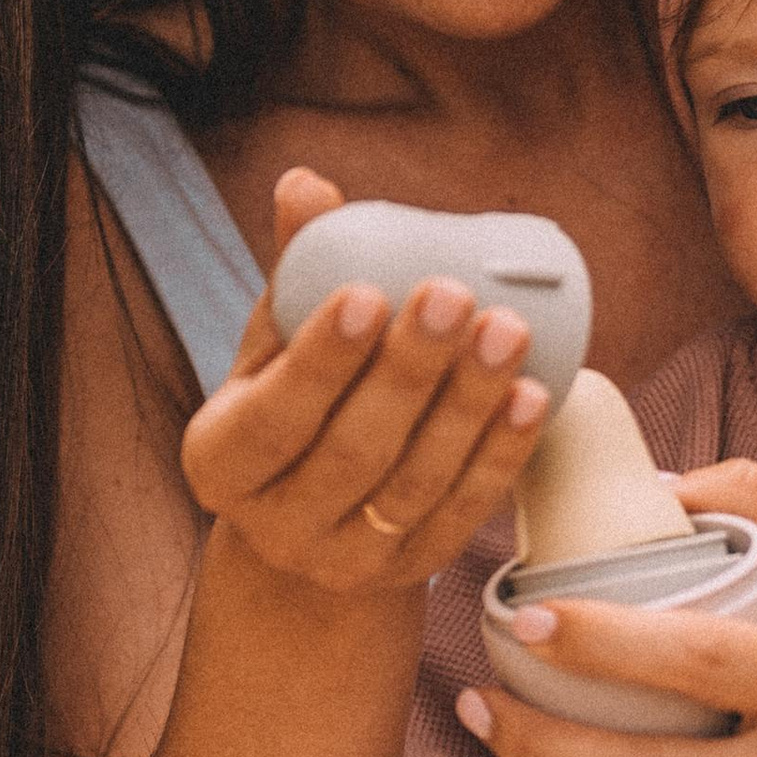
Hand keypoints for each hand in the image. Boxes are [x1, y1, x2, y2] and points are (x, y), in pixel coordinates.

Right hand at [182, 168, 551, 594]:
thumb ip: (297, 272)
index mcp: (220, 462)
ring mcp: (343, 561)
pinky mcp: (410, 573)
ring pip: (414, 485)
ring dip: (468, 407)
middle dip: (408, 371)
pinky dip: (501, 453)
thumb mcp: (277, 346)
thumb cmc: (293, 403)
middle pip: (351, 451)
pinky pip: (463, 511)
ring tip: (509, 332)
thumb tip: (308, 184)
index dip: (320, 357)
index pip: (271, 416)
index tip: (369, 290)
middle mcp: (273, 525)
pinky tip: (536, 394)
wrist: (313, 517)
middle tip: (454, 293)